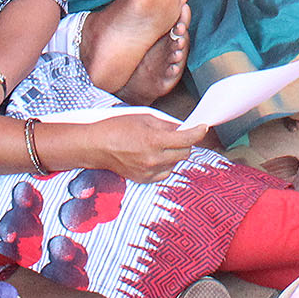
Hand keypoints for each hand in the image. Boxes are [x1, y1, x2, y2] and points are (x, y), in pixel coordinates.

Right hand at [82, 113, 208, 182]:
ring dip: (174, 154)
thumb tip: (183, 128)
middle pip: (184, 153)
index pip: (186, 139)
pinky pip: (164, 173)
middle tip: (179, 135)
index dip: (198, 132)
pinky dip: (165, 164)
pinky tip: (155, 156)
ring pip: (175, 164)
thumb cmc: (116, 127)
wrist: (95, 146)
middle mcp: (153, 159)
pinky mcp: (143, 179)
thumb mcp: (143, 118)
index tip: (203, 127)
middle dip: (186, 143)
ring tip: (161, 145)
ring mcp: (148, 172)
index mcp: (154, 140)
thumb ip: (166, 124)